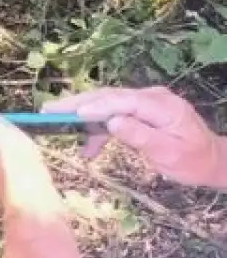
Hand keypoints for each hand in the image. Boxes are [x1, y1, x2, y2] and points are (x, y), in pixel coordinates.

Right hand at [42, 86, 226, 188]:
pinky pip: (113, 111)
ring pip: (107, 102)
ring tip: (56, 124)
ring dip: (82, 114)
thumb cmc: (193, 161)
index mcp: (163, 106)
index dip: (96, 107)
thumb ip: (141, 136)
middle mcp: (152, 97)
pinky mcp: (141, 109)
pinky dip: (97, 126)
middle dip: (77, 104)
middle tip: (48, 111)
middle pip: (109, 96)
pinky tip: (87, 146)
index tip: (72, 114)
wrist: (212, 160)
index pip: (123, 101)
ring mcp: (146, 101)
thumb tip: (112, 122)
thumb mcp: (169, 154)